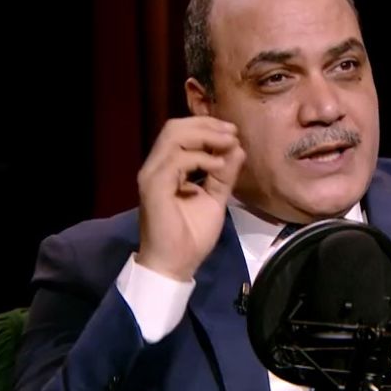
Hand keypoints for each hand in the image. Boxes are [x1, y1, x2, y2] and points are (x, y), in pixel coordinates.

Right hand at [136, 116, 244, 279]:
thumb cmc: (191, 236)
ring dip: (206, 136)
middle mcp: (155, 167)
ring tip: (228, 144)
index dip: (207, 126)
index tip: (233, 132)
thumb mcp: (215, 199)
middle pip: (175, 127)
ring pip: (174, 136)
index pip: (181, 132)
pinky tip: (219, 166)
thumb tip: (238, 148)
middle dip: (207, 125)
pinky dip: (201, 158)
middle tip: (232, 133)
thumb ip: (224, 174)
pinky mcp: (154, 187)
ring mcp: (152, 175)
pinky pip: (177, 160)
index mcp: (167, 168)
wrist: (175, 265)